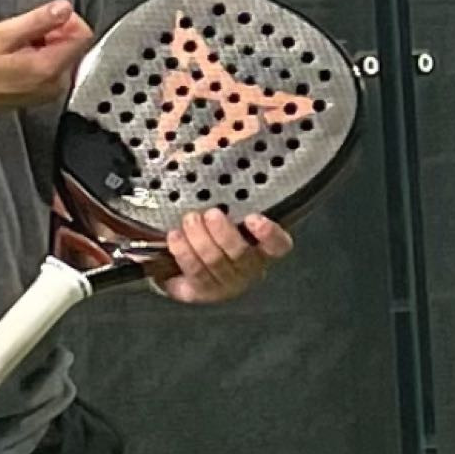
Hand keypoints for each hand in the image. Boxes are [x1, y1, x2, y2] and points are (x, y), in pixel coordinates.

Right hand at [0, 3, 94, 119]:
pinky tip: (18, 57)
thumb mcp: (6, 33)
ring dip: (46, 45)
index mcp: (49, 68)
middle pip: (74, 47)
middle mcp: (54, 85)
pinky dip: (40, 58)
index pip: (82, 36)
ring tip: (18, 45)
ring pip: (62, 57)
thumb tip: (64, 9)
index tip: (50, 16)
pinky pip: (51, 70)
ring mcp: (47, 92)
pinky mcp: (40, 95)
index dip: (68, 20)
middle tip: (26, 32)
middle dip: (56, 33)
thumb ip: (40, 19)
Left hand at [154, 210, 293, 304]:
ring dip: (200, 240)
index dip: (269, 234)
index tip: (254, 218)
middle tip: (210, 214)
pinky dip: (184, 253)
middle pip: (240, 255)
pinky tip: (175, 238)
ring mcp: (225, 284)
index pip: (278, 245)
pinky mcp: (202, 292)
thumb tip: (215, 161)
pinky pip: (194, 274)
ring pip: (215, 263)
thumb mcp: (227, 213)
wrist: (184, 263)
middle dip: (223, 233)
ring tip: (189, 220)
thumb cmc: (213, 232)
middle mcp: (248, 269)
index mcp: (262, 248)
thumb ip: (229, 198)